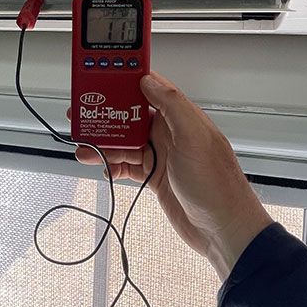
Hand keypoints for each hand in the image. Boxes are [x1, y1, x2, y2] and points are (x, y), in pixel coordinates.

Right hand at [74, 72, 271, 279]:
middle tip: (83, 114)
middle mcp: (171, 134)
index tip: (102, 76)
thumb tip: (149, 80)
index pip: (149, 90)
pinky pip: (127, 165)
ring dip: (104, 144)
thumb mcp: (195, 138)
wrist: (223, 229)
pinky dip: (111, 164)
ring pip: (125, 142)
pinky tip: (100, 164)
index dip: (126, 81)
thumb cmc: (217, 186)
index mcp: (181, 118)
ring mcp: (162, 156)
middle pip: (131, 116)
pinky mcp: (155, 177)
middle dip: (106, 115)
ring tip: (85, 146)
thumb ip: (172, 105)